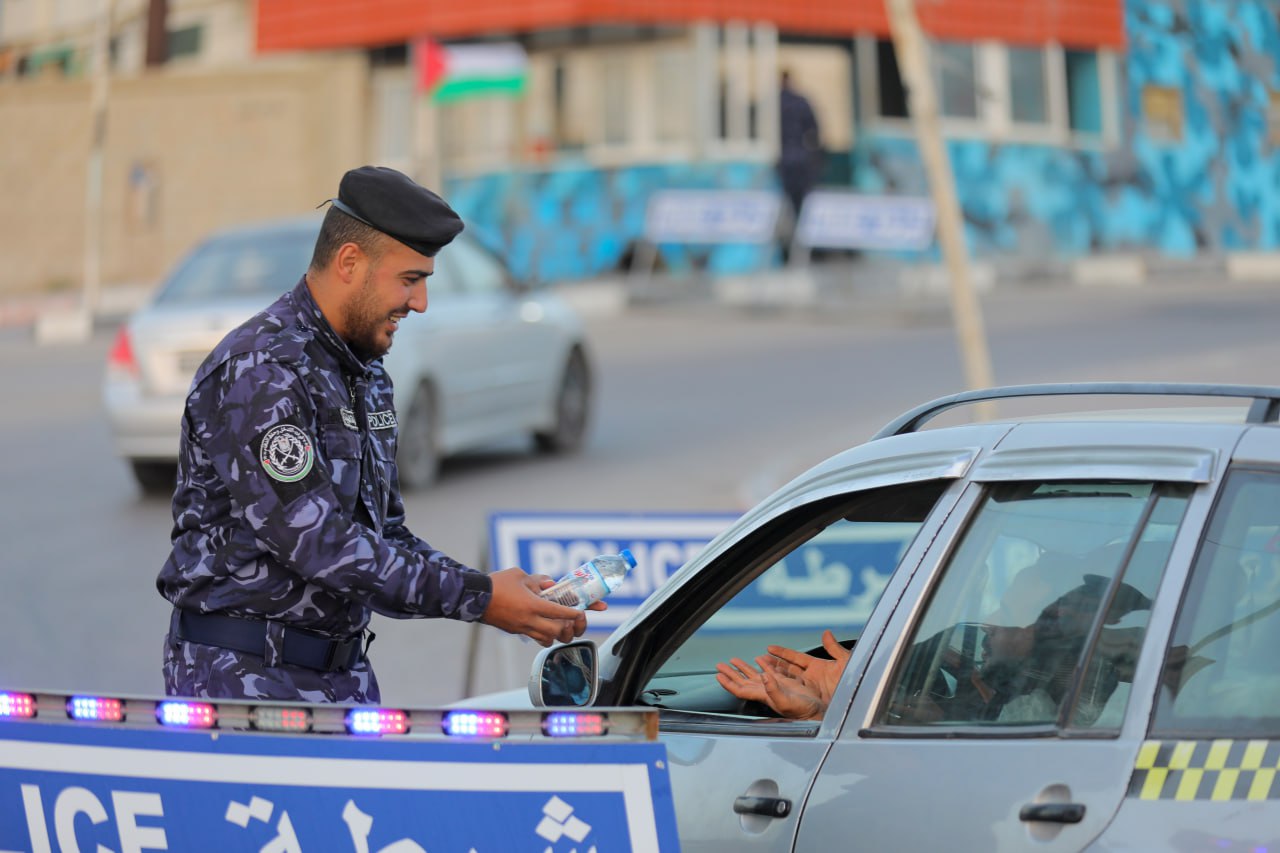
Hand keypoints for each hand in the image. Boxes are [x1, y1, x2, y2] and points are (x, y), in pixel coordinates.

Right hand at [480, 567, 598, 645]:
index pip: (559, 613)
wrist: (474, 598)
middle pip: (557, 632)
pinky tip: (546, 626)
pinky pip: (534, 637)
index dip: (574, 614)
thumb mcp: (519, 575)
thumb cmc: (497, 584)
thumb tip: (552, 584)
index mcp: (532, 605)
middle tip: (574, 621)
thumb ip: (539, 580)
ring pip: (547, 639)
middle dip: (569, 628)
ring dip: (557, 634)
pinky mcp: (515, 631)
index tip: (582, 612)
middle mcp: (529, 620)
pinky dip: (544, 635)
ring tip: (562, 626)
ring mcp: (522, 628)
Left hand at [716, 655, 826, 719]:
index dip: (728, 683)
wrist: (816, 711)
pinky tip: (760, 658)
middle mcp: (766, 691)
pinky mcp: (784, 683)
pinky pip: (770, 671)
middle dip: (731, 673)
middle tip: (719, 665)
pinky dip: (763, 664)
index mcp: (763, 695)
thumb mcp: (786, 701)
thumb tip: (762, 676)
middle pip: (743, 681)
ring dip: (743, 668)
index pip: (740, 689)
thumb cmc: (802, 711)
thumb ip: (773, 689)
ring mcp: (774, 686)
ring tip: (733, 660)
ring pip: (754, 675)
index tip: (718, 675)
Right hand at [762, 630, 849, 705]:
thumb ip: (834, 648)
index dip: (783, 653)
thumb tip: (826, 633)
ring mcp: (809, 689)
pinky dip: (779, 688)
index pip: (796, 657)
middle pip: (788, 668)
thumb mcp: (846, 662)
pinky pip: (791, 692)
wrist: (857, 701)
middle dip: (773, 664)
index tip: (770, 648)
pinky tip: (769, 685)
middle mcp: (811, 677)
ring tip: (759, 669)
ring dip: (773, 675)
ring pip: (787, 680)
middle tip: (759, 659)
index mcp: (818, 667)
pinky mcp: (809, 700)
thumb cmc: (856, 682)